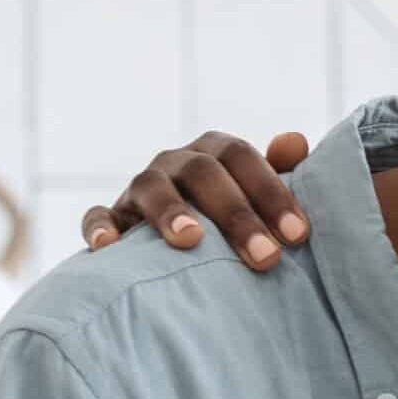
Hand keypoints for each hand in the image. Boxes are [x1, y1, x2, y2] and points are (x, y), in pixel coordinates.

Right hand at [82, 130, 312, 270]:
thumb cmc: (235, 220)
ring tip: (191, 239)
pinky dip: (101, 228)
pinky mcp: (113, 218)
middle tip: (266, 257)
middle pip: (203, 173)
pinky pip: (99, 217)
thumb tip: (296, 141)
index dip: (271, 192)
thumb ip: (280, 171)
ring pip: (150, 187)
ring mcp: (140, 189)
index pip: (242, 157)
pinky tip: (111, 247)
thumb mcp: (258, 196)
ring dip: (170, 211)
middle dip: (237, 214)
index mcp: (215, 153)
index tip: (298, 235)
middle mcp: (176, 163)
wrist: (185, 248)